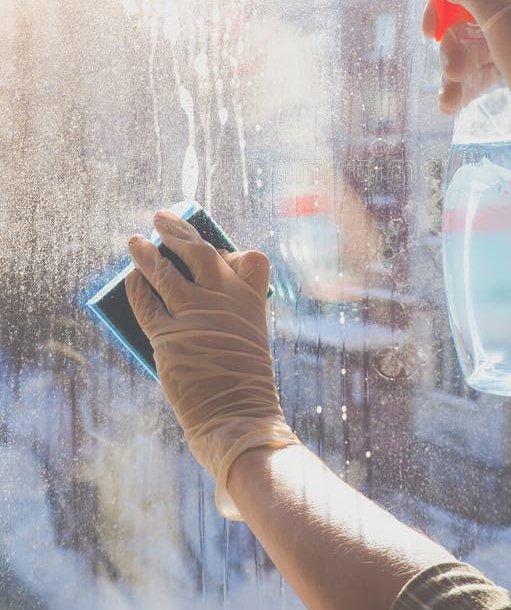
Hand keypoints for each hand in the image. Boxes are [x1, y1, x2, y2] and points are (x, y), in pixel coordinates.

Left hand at [125, 210, 298, 519]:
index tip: (218, 248)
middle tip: (162, 218)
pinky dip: (136, 287)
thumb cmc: (244, 386)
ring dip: (147, 253)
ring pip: (165, 271)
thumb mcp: (247, 342)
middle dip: (179, 231)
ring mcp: (196, 315)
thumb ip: (226, 314)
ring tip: (134, 241)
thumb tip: (186, 293)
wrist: (239, 420)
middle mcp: (225, 300)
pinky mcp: (169, 335)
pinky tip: (130, 280)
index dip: (231, 251)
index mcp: (253, 302)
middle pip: (199, 252)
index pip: (250, 259)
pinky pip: (146, 302)